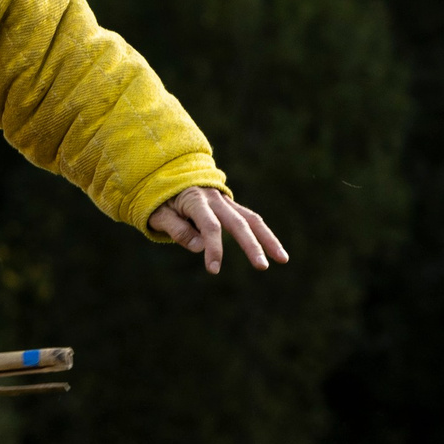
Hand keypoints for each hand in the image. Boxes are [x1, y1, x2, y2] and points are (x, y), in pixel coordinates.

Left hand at [149, 187, 289, 274]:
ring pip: (253, 219)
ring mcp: (226, 202)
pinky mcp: (232, 207)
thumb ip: (177, 230)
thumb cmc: (160, 200)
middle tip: (262, 267)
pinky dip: (264, 235)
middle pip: (239, 223)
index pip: (210, 226)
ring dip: (269, 240)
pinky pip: (252, 219)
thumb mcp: (159, 214)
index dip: (213, 248)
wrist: (170, 174)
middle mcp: (216, 199)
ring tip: (283, 259)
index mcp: (195, 200)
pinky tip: (276, 251)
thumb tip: (199, 247)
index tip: (213, 270)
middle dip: (252, 246)